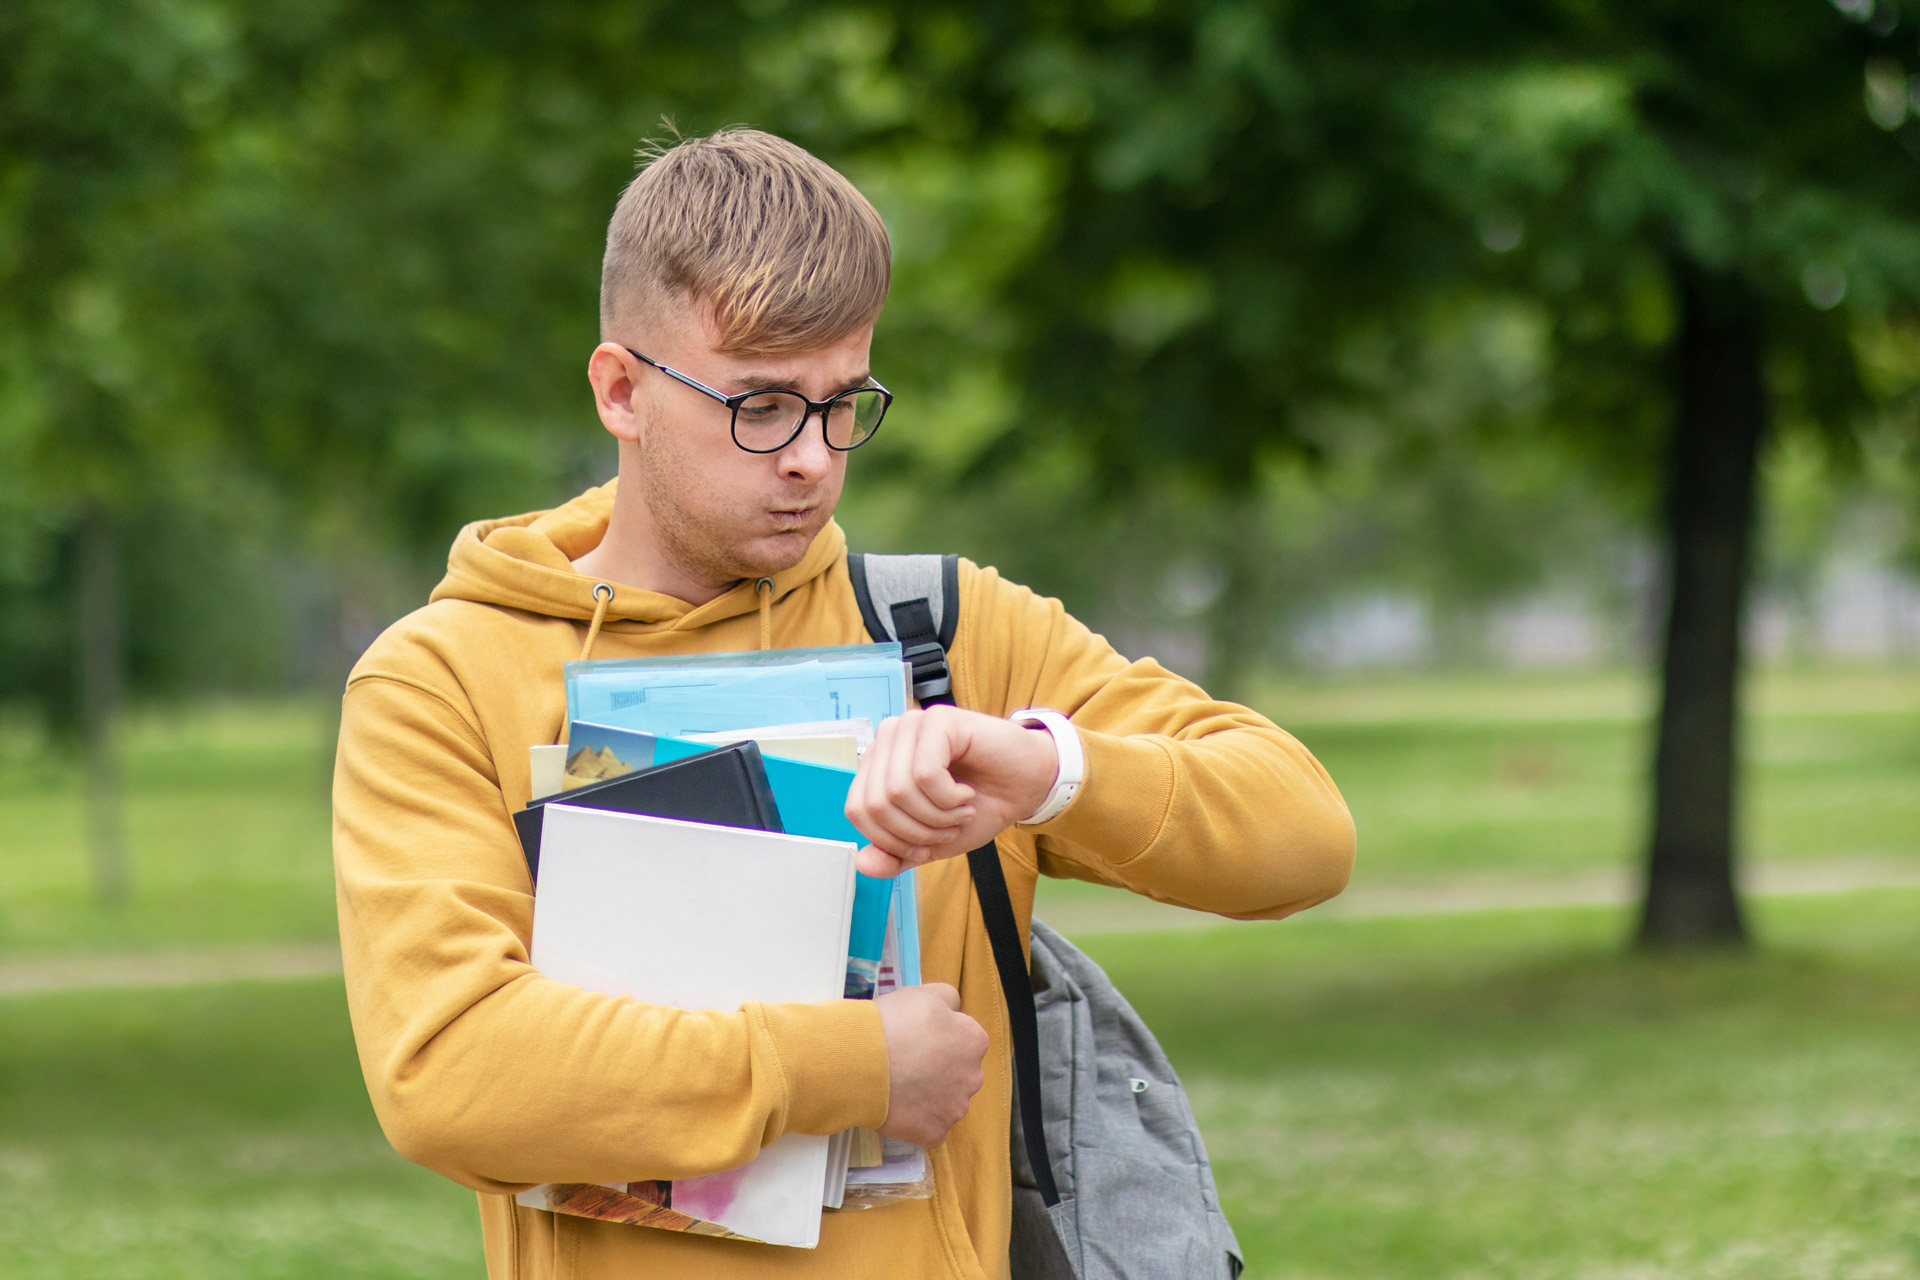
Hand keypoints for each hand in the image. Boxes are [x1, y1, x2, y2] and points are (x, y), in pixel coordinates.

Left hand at [845, 705, 1058, 877]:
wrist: (1027, 787)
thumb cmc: (980, 805)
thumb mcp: (931, 842)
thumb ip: (895, 854)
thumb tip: (863, 864)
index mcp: (878, 763)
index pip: (857, 810)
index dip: (891, 840)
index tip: (926, 844)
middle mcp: (889, 739)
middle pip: (876, 804)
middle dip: (916, 832)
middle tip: (948, 827)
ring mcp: (912, 725)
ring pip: (898, 790)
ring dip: (936, 816)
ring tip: (960, 811)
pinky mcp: (938, 720)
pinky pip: (925, 774)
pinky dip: (949, 798)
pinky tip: (966, 793)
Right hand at [874, 983, 987, 1146]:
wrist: (860, 1063)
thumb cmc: (892, 1024)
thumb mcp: (924, 993)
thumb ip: (949, 998)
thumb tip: (955, 1008)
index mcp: (974, 1041)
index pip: (964, 1040)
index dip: (939, 1038)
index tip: (917, 1039)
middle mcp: (973, 1077)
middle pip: (957, 1073)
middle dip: (938, 1070)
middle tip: (906, 1063)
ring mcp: (955, 1108)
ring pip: (944, 1102)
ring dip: (928, 1096)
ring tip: (897, 1084)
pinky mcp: (935, 1133)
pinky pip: (929, 1127)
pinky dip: (915, 1120)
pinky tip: (897, 1106)